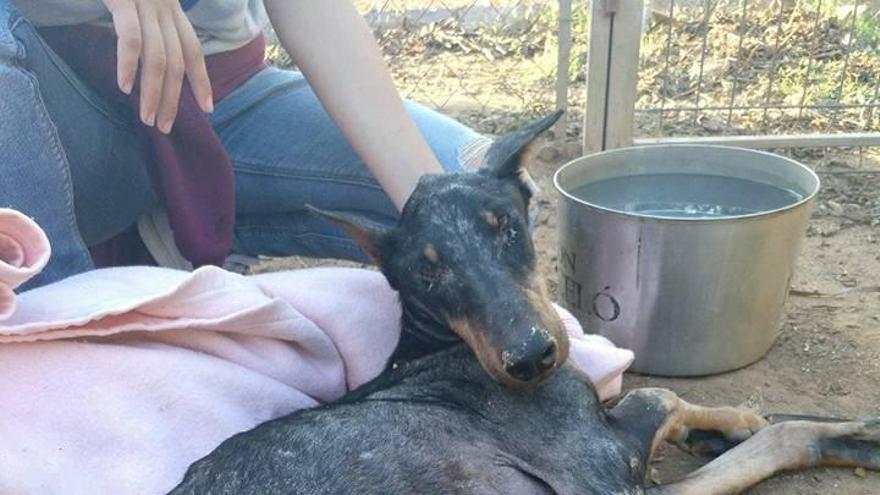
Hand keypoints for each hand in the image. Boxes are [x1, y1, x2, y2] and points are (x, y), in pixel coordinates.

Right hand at [102, 0, 213, 133]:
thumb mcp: (139, 0)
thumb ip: (148, 24)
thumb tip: (149, 56)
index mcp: (171, 10)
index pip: (193, 50)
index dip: (202, 80)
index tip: (208, 109)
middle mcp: (164, 9)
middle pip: (177, 62)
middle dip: (172, 99)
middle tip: (164, 127)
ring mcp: (145, 4)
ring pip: (159, 58)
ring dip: (154, 93)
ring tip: (147, 119)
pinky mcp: (124, 0)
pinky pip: (131, 38)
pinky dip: (129, 65)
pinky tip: (125, 87)